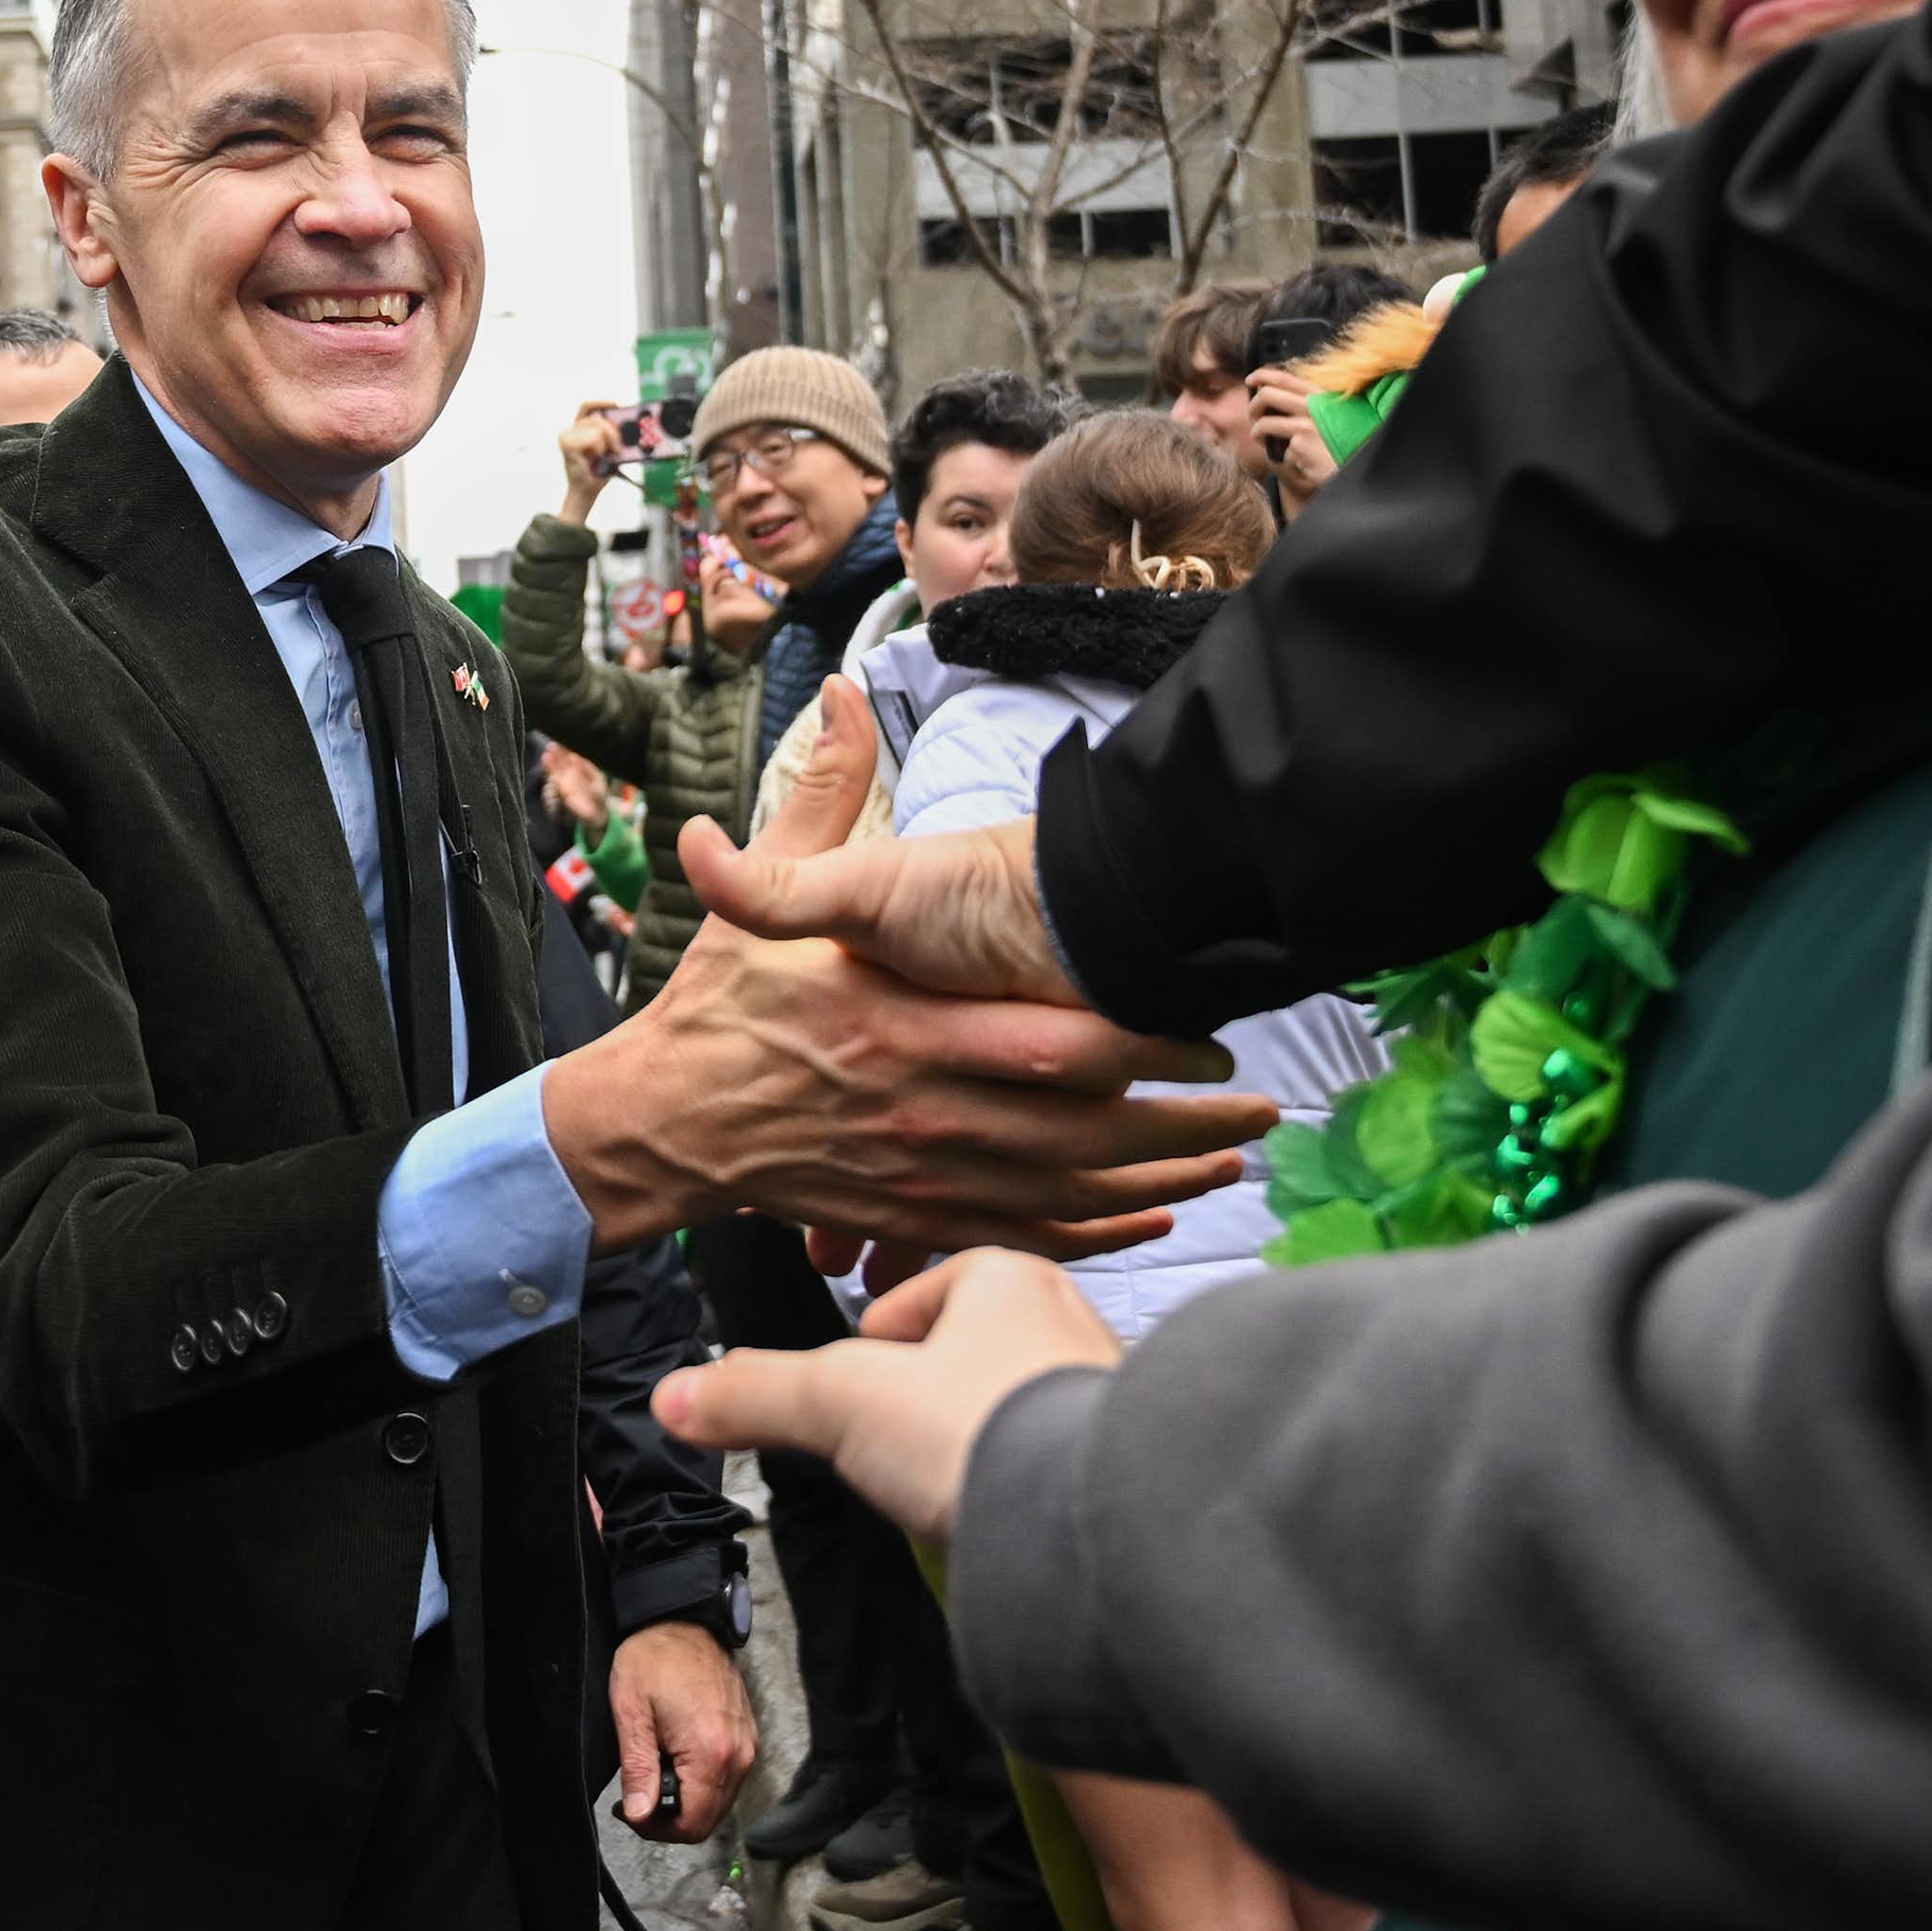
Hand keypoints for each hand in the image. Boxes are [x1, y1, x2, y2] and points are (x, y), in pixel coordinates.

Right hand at [546, 684, 1277, 1257]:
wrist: (668, 1122)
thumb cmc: (722, 1015)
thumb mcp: (762, 909)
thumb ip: (812, 808)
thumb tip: (836, 696)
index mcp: (903, 1033)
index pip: (1053, 1052)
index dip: (1142, 1048)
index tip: (1206, 1034)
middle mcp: (926, 1113)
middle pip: (1086, 1133)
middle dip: (1183, 1127)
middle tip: (1263, 1114)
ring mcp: (924, 1176)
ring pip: (1067, 1191)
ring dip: (1159, 1180)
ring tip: (1235, 1160)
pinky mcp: (914, 1215)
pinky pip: (1021, 1234)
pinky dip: (1095, 1233)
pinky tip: (1153, 1220)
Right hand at [558, 398, 622, 522]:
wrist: (587, 491)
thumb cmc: (599, 472)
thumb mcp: (611, 450)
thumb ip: (615, 436)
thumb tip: (629, 425)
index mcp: (580, 429)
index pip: (586, 407)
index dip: (600, 402)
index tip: (616, 404)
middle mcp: (571, 430)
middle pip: (597, 418)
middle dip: (612, 432)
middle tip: (617, 449)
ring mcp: (567, 436)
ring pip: (596, 428)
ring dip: (605, 443)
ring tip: (602, 457)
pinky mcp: (566, 444)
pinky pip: (592, 438)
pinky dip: (599, 448)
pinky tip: (595, 458)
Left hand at [610, 1620, 757, 1842]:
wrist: (684, 1618)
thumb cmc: (654, 1657)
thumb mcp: (631, 1713)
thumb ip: (637, 1769)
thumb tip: (639, 1815)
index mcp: (711, 1751)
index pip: (692, 1825)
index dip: (657, 1830)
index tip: (632, 1810)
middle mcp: (739, 1753)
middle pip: (708, 1820)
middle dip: (670, 1818)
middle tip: (638, 1795)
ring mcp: (747, 1743)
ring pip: (719, 1802)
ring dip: (686, 1801)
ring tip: (655, 1772)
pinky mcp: (747, 1734)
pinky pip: (727, 1778)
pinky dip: (702, 1782)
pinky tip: (676, 1759)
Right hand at [656, 1249, 1121, 1541]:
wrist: (1101, 1529)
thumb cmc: (984, 1431)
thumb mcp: (842, 1402)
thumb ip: (758, 1395)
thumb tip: (675, 1397)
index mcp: (1005, 1276)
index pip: (913, 1296)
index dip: (870, 1348)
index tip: (859, 1397)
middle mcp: (1066, 1319)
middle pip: (960, 1356)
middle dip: (921, 1406)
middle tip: (902, 1453)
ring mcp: (1101, 1391)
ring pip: (1009, 1409)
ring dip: (973, 1448)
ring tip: (953, 1491)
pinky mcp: (1121, 1462)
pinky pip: (1052, 1465)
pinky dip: (1021, 1490)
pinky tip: (1004, 1521)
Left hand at [1245, 364, 1339, 521]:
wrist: (1354, 467)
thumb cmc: (1343, 444)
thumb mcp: (1331, 416)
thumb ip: (1308, 405)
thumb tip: (1275, 397)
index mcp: (1320, 396)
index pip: (1285, 378)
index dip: (1262, 375)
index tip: (1251, 380)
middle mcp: (1313, 406)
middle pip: (1267, 395)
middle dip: (1252, 406)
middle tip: (1252, 416)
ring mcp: (1306, 425)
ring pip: (1264, 422)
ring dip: (1256, 430)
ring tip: (1260, 438)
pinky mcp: (1300, 445)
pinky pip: (1277, 449)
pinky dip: (1278, 455)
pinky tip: (1289, 460)